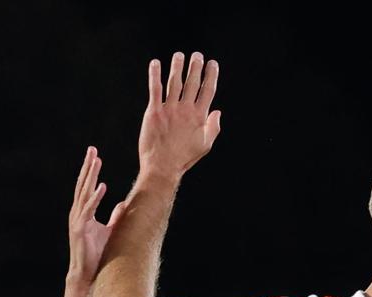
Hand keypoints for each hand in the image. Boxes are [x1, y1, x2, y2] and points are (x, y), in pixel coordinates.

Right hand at [67, 147, 127, 286]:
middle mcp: (78, 212)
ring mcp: (78, 220)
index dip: (91, 171)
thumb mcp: (109, 230)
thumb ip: (115, 217)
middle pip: (83, 185)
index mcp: (84, 212)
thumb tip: (123, 204)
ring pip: (84, 193)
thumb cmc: (97, 253)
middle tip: (92, 149)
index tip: (95, 155)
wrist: (87, 272)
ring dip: (91, 176)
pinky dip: (95, 198)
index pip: (87, 187)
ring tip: (96, 161)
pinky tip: (102, 186)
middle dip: (88, 166)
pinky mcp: (81, 228)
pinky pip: (89, 210)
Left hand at [137, 52, 221, 181]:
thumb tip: (218, 111)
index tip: (212, 64)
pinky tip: (156, 64)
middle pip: (192, 83)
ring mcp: (169, 110)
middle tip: (197, 55)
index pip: (208, 91)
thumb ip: (213, 127)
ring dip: (177, 67)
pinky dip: (155, 76)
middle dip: (196, 67)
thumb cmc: (184, 157)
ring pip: (175, 83)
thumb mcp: (205, 145)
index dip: (211, 76)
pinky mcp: (154, 112)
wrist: (163, 166)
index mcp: (200, 117)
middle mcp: (185, 110)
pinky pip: (155, 89)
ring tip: (179, 55)